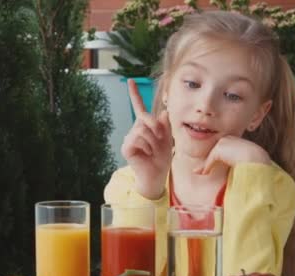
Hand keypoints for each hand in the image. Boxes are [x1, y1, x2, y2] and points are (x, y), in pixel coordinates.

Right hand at [121, 79, 172, 198]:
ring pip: (143, 129)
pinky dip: (147, 146)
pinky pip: (138, 138)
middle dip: (157, 128)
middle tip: (161, 139)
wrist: (157, 175)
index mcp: (145, 126)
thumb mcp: (168, 139)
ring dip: (153, 140)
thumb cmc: (162, 158)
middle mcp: (135, 130)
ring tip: (154, 150)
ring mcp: (129, 138)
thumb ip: (165, 125)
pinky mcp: (127, 147)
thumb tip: (163, 111)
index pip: (139, 107)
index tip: (130, 81)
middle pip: (145, 118)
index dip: (135, 94)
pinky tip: (147, 154)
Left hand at [194, 135, 270, 174]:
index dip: (214, 160)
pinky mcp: (219, 148)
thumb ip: (232, 162)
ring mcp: (223, 142)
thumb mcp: (241, 161)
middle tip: (200, 171)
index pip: (222, 150)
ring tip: (201, 172)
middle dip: (208, 162)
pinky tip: (205, 173)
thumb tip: (223, 169)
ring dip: (206, 165)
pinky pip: (211, 159)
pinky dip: (207, 166)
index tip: (207, 169)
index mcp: (235, 140)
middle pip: (215, 151)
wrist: (255, 159)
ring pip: (212, 155)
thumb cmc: (252, 161)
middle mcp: (229, 138)